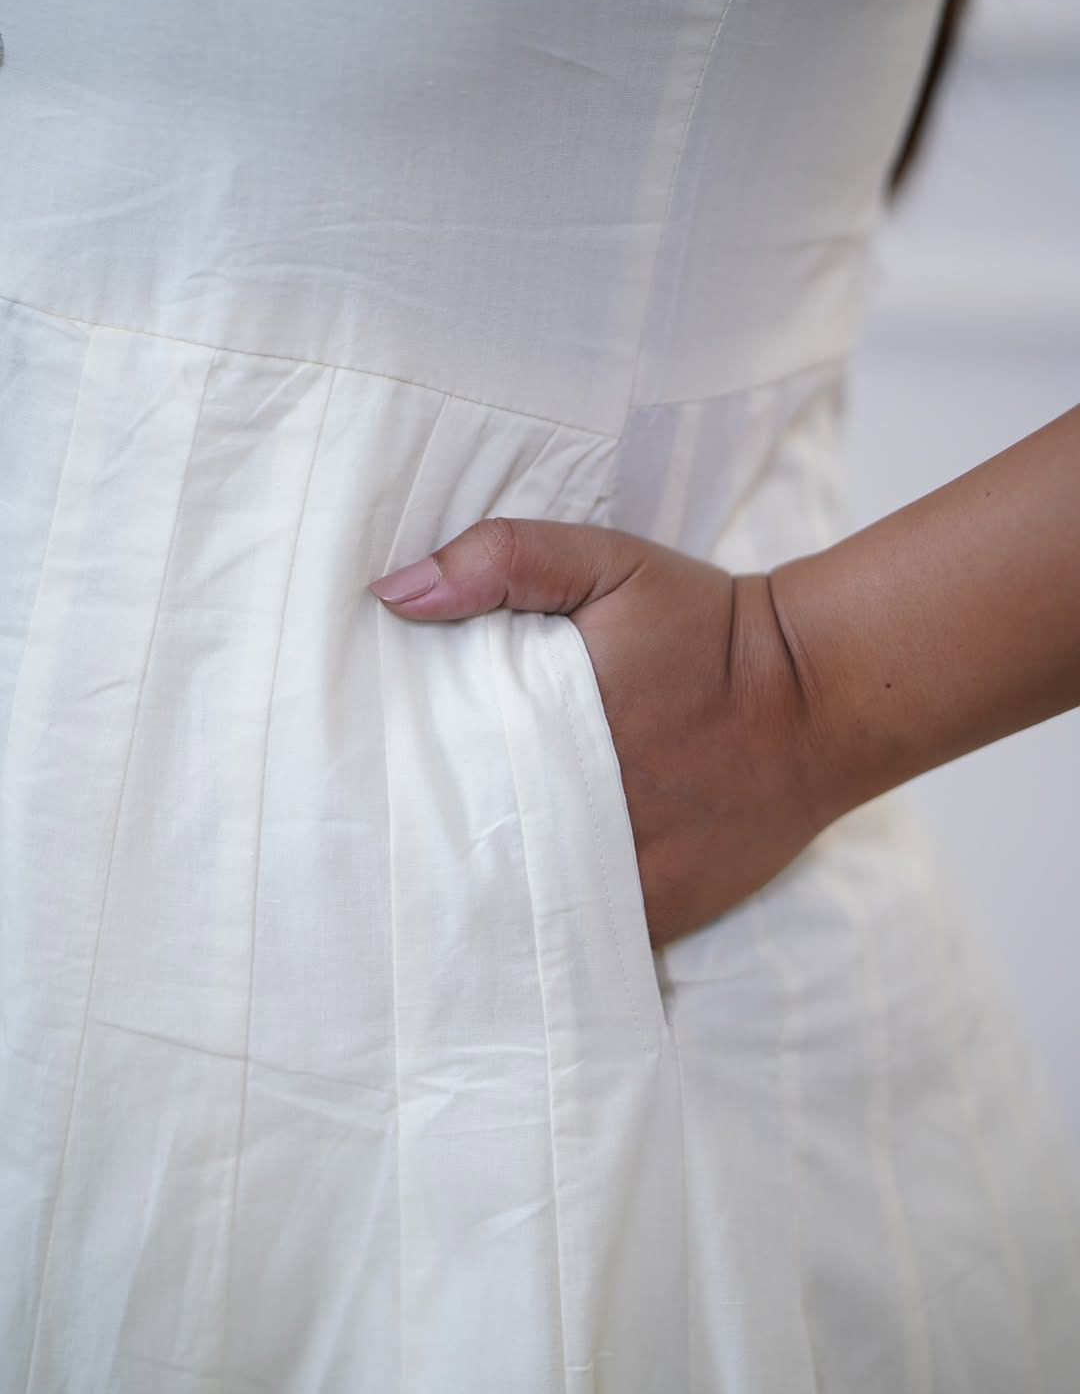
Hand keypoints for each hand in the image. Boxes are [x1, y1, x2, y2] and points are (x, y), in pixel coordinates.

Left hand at [368, 518, 827, 946]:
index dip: (396, 780)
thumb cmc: (705, 629)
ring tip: (446, 882)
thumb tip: (393, 595)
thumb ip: (503, 561)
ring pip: (516, 911)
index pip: (433, 776)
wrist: (817, 698)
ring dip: (484, 895)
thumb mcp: (608, 563)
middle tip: (389, 841)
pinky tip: (522, 910)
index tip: (371, 778)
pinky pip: (575, 943)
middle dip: (429, 846)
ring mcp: (617, 882)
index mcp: (541, 735)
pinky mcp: (656, 917)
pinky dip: (545, 932)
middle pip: (466, 852)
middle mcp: (574, 822)